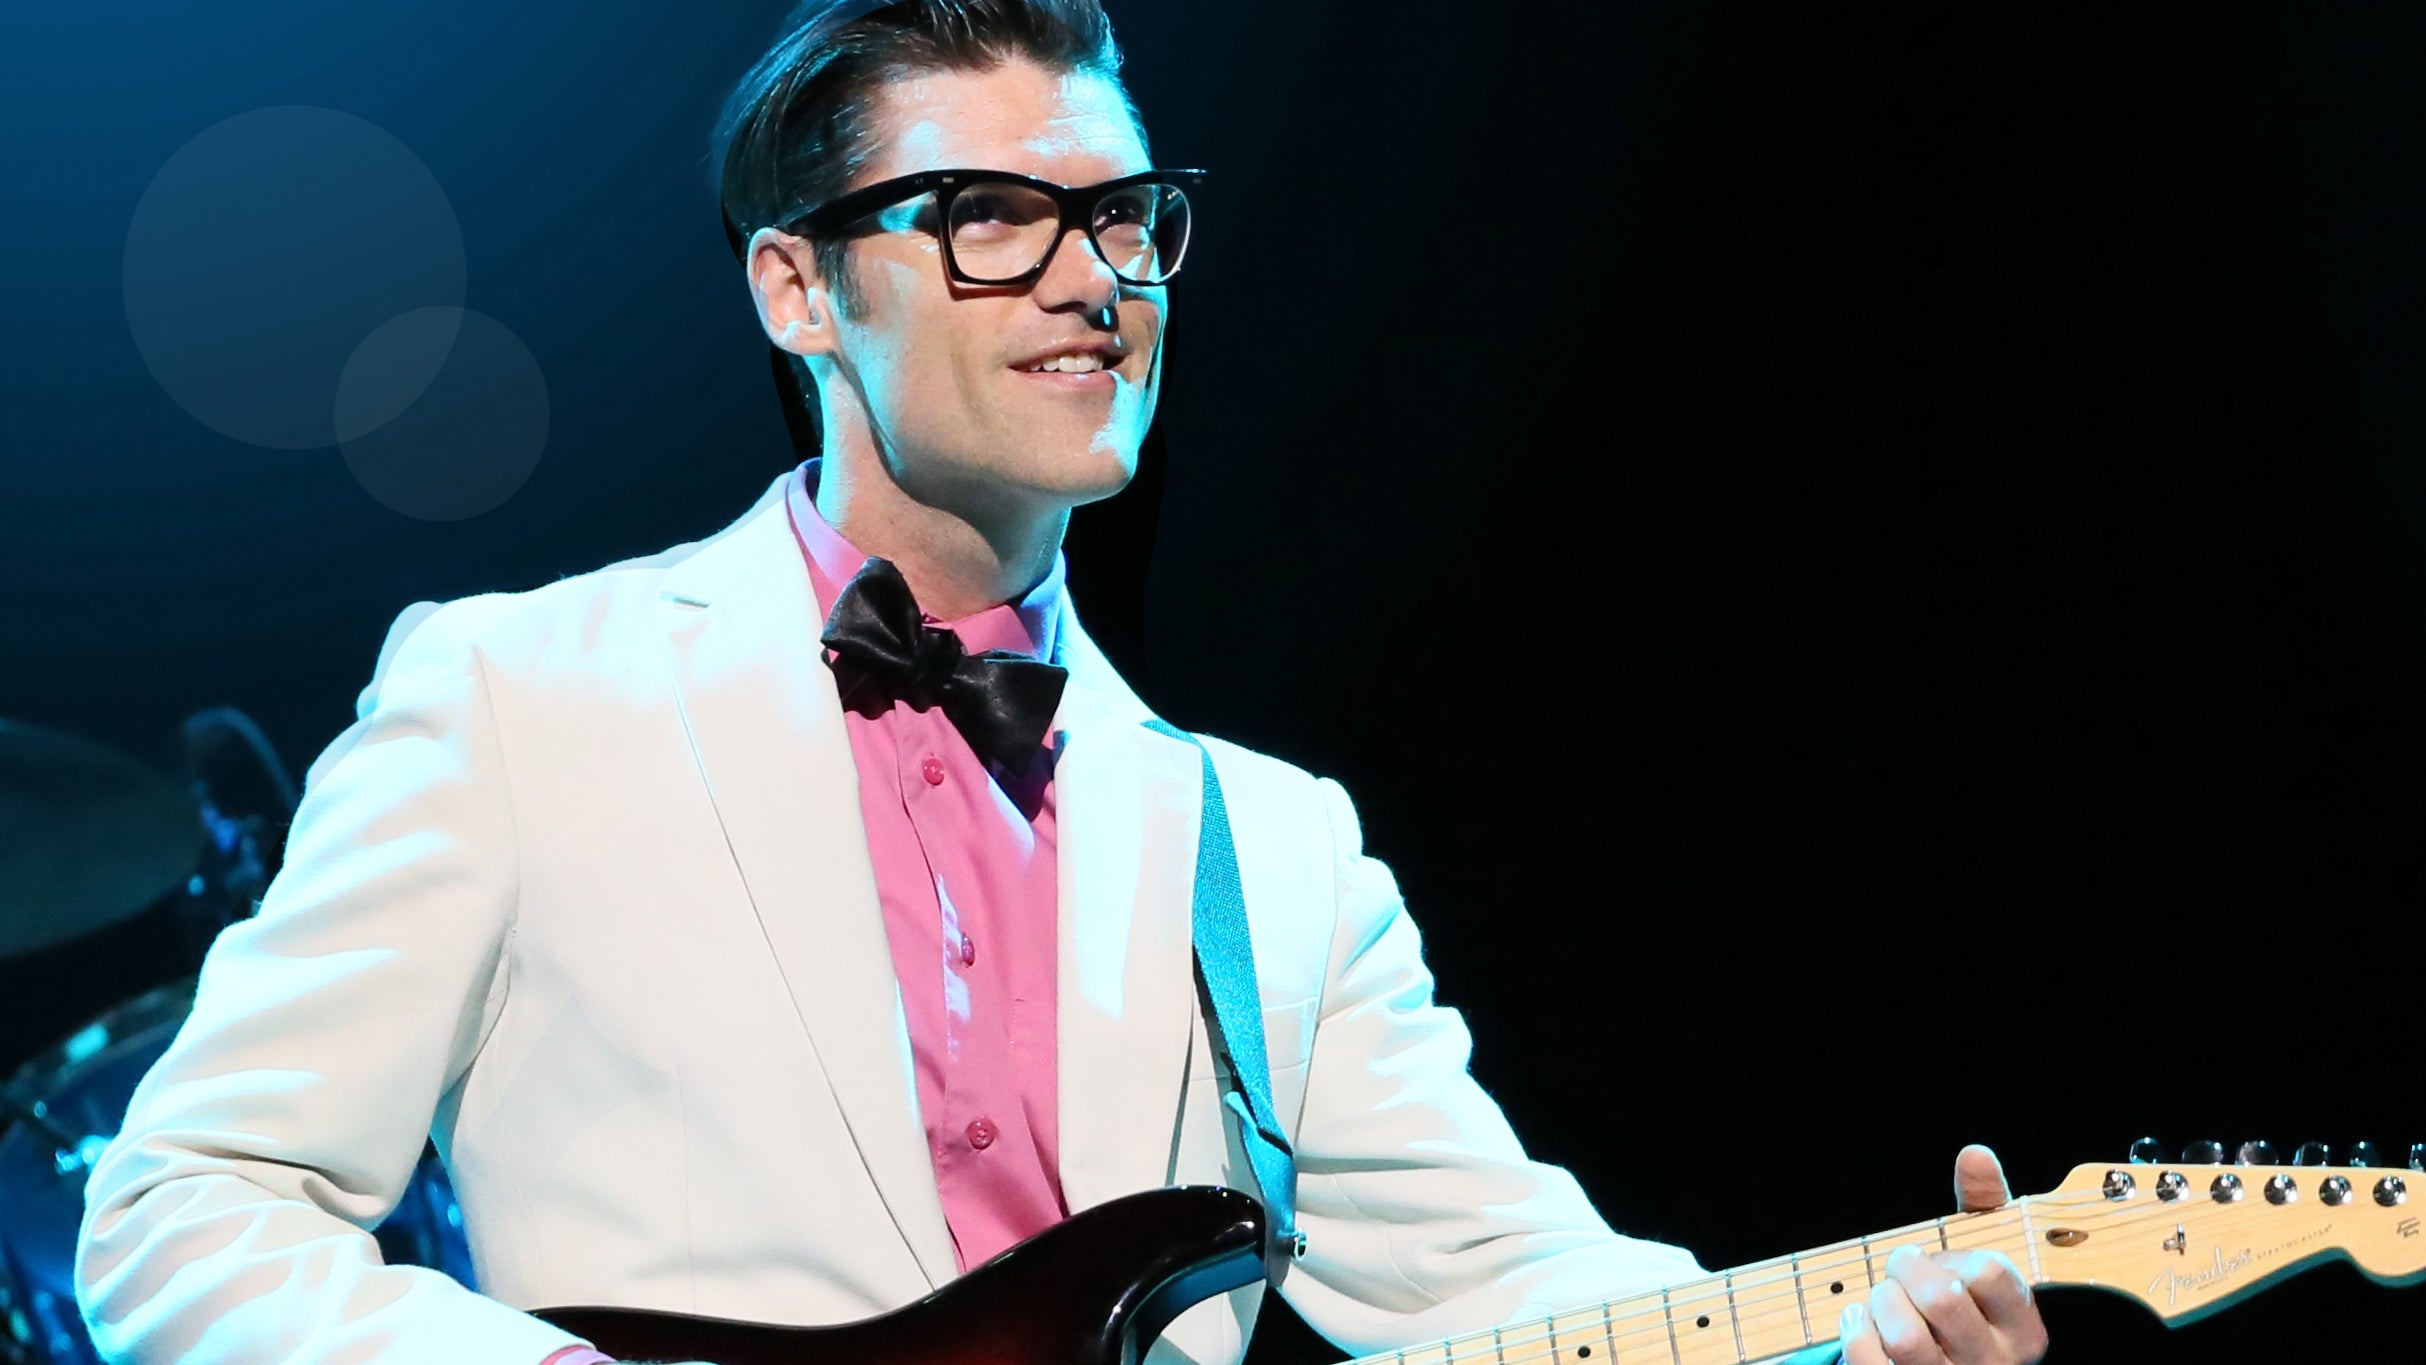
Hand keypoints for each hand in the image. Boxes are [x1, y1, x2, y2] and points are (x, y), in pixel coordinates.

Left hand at [1837, 1145, 2047, 1364]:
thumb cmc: (1964, 1304)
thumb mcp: (1982, 1254)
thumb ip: (1983, 1203)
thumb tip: (1975, 1154)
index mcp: (2022, 1330)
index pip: (1991, 1272)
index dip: (1953, 1253)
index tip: (1941, 1258)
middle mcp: (1993, 1364)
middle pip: (1943, 1299)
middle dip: (1906, 1268)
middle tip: (1900, 1265)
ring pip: (1906, 1337)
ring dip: (1880, 1301)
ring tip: (1882, 1295)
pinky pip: (1871, 1363)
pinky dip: (1855, 1332)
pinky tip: (1859, 1317)